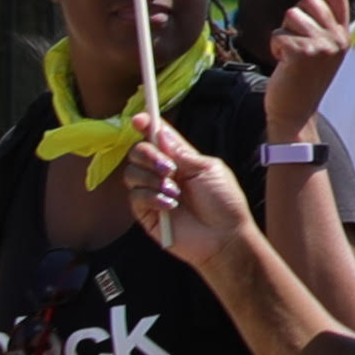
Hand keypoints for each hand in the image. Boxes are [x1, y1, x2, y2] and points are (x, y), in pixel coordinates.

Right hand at [121, 113, 254, 266]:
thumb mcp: (207, 170)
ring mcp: (152, 192)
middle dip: (148, 155)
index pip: (157, 138)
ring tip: (175, 192)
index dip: (146, 126)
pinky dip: (152, 198)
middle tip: (169, 167)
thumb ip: (182, 152)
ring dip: (153, 179)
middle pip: (137, 152)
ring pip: (131, 174)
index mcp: (180, 159)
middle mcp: (162, 173)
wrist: (224, 235)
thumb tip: (159, 132)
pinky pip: (135, 197)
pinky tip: (171, 206)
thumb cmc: (223, 202)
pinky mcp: (145, 213)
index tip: (139, 119)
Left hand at [261, 0, 354, 142]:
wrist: (296, 112)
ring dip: (281, 34)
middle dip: (293, 16)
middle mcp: (337, 38)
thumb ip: (321, 27)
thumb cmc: (302, 80)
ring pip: (289, 17)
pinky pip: (278, 34)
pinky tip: (282, 63)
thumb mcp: (321, 52)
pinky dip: (274, 46)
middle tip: (294, 41)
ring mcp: (322, 45)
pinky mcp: (302, 52)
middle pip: (307, 1)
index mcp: (343, 35)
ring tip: (287, 55)